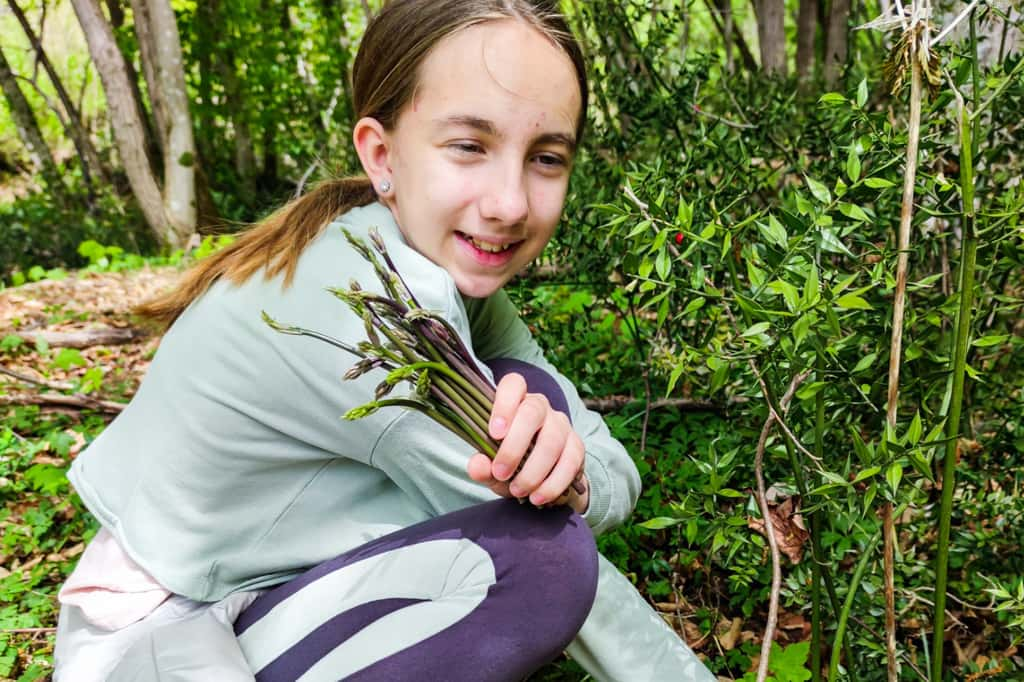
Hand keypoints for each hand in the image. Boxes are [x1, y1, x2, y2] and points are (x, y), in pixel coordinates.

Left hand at [466, 372, 588, 513]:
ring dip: (533, 470)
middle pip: (532, 412)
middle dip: (514, 446)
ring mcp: (561, 425)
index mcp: (515, 401)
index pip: (514, 384)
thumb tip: (477, 465)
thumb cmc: (510, 464)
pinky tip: (538, 496)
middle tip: (500, 472)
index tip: (494, 433)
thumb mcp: (492, 467)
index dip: (504, 404)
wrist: (542, 480)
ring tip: (518, 490)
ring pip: (552, 440)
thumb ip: (482, 466)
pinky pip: (569, 461)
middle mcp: (540, 407)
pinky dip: (553, 483)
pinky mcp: (577, 446)